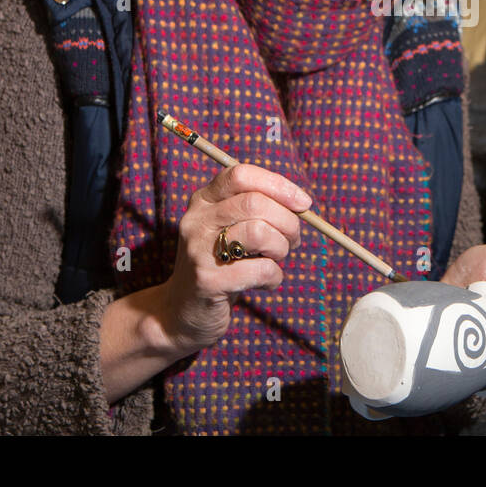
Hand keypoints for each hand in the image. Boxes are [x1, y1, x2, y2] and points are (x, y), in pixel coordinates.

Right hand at [156, 163, 310, 355]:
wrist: (182, 312)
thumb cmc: (221, 264)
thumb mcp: (231, 229)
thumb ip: (257, 210)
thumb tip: (301, 203)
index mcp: (204, 200)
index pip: (241, 174)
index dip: (278, 185)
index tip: (303, 203)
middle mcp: (197, 220)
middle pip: (255, 202)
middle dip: (288, 221)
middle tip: (293, 239)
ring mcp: (198, 250)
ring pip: (260, 232)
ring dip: (281, 248)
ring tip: (275, 260)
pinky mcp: (207, 280)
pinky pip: (261, 269)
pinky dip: (275, 277)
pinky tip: (266, 283)